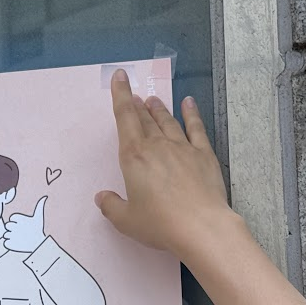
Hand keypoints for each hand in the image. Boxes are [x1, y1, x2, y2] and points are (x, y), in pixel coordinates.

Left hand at [3, 195, 47, 252]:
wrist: (39, 245)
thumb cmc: (38, 230)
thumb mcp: (39, 218)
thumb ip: (39, 207)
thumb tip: (45, 197)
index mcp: (20, 219)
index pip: (12, 218)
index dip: (17, 222)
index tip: (24, 226)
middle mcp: (15, 227)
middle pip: (7, 226)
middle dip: (13, 229)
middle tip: (21, 233)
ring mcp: (12, 235)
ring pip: (5, 234)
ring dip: (11, 237)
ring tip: (20, 239)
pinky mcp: (10, 244)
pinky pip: (5, 242)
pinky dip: (10, 244)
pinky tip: (17, 243)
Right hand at [95, 70, 229, 256]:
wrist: (201, 227)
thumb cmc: (159, 224)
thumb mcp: (126, 220)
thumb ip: (111, 206)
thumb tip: (102, 197)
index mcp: (134, 158)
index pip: (125, 119)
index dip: (120, 96)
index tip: (121, 77)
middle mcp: (157, 146)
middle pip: (145, 119)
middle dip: (137, 106)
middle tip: (134, 96)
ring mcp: (182, 148)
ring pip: (168, 121)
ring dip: (159, 110)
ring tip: (153, 100)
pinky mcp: (203, 155)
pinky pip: (196, 128)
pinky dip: (192, 114)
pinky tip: (189, 103)